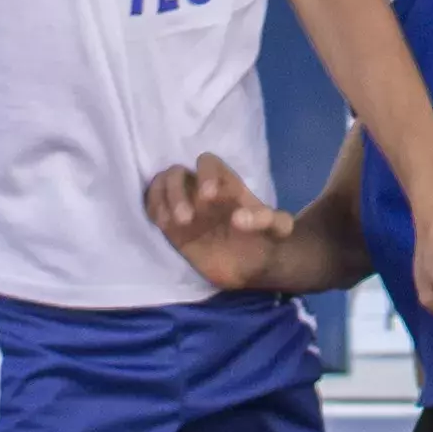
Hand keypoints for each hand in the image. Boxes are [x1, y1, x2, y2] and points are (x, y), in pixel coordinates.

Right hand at [141, 155, 298, 295]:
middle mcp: (200, 189)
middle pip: (177, 172)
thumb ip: (273, 220)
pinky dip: (154, 209)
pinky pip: (153, 205)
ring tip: (172, 224)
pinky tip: (165, 226)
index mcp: (226, 184)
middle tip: (186, 219)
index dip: (206, 174)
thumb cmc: (264, 242)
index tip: (208, 196)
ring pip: (161, 185)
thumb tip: (240, 218)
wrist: (251, 268)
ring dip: (163, 200)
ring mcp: (183, 205)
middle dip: (177, 191)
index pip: (208, 163)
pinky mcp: (170, 224)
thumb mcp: (279, 231)